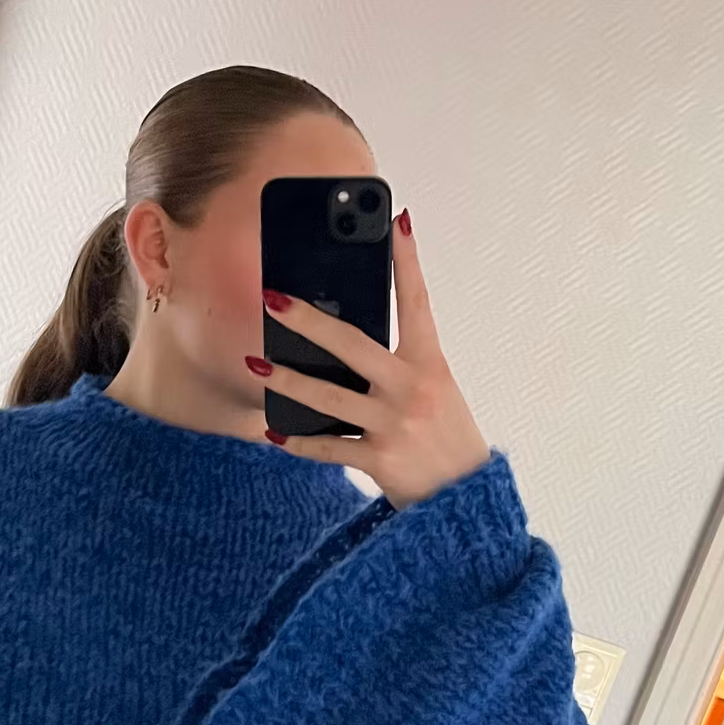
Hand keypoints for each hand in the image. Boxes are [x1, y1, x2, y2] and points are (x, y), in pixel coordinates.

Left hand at [250, 209, 490, 509]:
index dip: (407, 260)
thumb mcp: (436, 393)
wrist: (466, 503)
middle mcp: (412, 389)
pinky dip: (298, 441)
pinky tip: (272, 431)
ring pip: (329, 396)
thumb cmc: (446, 440)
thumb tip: (345, 341)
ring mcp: (395, 424)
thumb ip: (400, 367)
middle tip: (273, 299)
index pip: (418, 302)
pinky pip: (328, 447)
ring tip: (256, 365)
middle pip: (352, 345)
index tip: (395, 220)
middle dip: (308, 320)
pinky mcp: (380, 460)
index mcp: (432, 364)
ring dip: (288, 380)